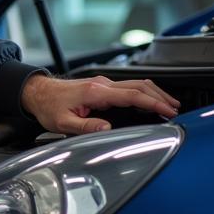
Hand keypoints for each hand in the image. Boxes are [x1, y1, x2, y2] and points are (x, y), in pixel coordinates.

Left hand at [20, 74, 179, 134]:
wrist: (37, 93)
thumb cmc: (48, 106)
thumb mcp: (63, 123)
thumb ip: (86, 126)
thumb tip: (107, 129)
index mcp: (95, 92)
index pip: (131, 96)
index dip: (152, 103)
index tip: (168, 110)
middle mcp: (101, 85)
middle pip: (139, 86)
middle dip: (160, 96)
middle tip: (175, 109)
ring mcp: (102, 84)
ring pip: (135, 84)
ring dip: (153, 93)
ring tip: (169, 104)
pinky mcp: (101, 87)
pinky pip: (127, 87)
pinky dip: (143, 93)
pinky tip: (149, 100)